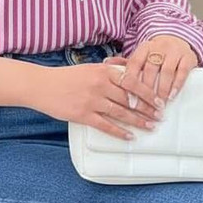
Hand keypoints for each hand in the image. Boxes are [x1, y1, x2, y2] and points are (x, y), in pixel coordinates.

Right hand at [33, 61, 164, 140]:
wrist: (43, 86)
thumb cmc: (67, 76)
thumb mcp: (90, 67)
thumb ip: (109, 68)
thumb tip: (128, 66)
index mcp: (103, 71)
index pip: (132, 82)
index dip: (148, 93)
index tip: (159, 101)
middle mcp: (99, 85)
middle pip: (129, 99)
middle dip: (147, 109)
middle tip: (159, 117)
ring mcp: (91, 101)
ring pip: (121, 113)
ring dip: (138, 121)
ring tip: (150, 127)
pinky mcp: (83, 115)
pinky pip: (106, 126)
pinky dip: (119, 132)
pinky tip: (130, 136)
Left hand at [103, 35, 198, 113]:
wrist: (177, 38)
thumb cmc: (155, 53)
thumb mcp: (141, 55)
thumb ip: (126, 62)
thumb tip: (106, 62)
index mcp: (144, 48)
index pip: (134, 64)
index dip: (130, 81)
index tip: (128, 99)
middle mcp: (158, 48)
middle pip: (150, 69)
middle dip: (146, 90)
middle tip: (144, 108)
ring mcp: (174, 52)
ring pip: (166, 72)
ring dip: (161, 90)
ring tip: (158, 106)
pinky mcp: (188, 57)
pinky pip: (182, 72)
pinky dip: (176, 85)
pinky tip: (171, 97)